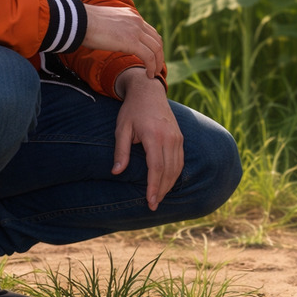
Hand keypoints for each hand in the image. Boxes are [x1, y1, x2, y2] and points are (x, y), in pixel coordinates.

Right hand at [83, 4, 163, 77]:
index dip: (154, 46)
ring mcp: (135, 30)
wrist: (79, 21)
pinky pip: (149, 56)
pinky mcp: (131, 41)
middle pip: (157, 40)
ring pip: (156, 49)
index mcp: (132, 16)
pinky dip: (152, 67)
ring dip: (158, 63)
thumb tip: (111, 37)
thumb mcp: (106, 23)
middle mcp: (137, 21)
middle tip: (157, 68)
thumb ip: (115, 28)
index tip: (152, 58)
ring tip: (154, 74)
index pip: (150, 32)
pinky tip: (149, 75)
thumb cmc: (86, 24)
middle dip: (159, 56)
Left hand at [112, 67, 182, 210]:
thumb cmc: (132, 110)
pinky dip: (175, 174)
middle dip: (162, 190)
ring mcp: (177, 137)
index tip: (150, 202)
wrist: (149, 91)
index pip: (156, 167)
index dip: (154, 187)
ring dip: (169, 184)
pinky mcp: (180, 137)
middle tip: (153, 205)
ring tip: (159, 198)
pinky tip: (167, 182)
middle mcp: (169, 137)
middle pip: (168, 170)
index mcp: (154, 135)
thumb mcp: (122, 128)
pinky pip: (180, 160)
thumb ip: (120, 151)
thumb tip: (116, 172)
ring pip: (177, 167)